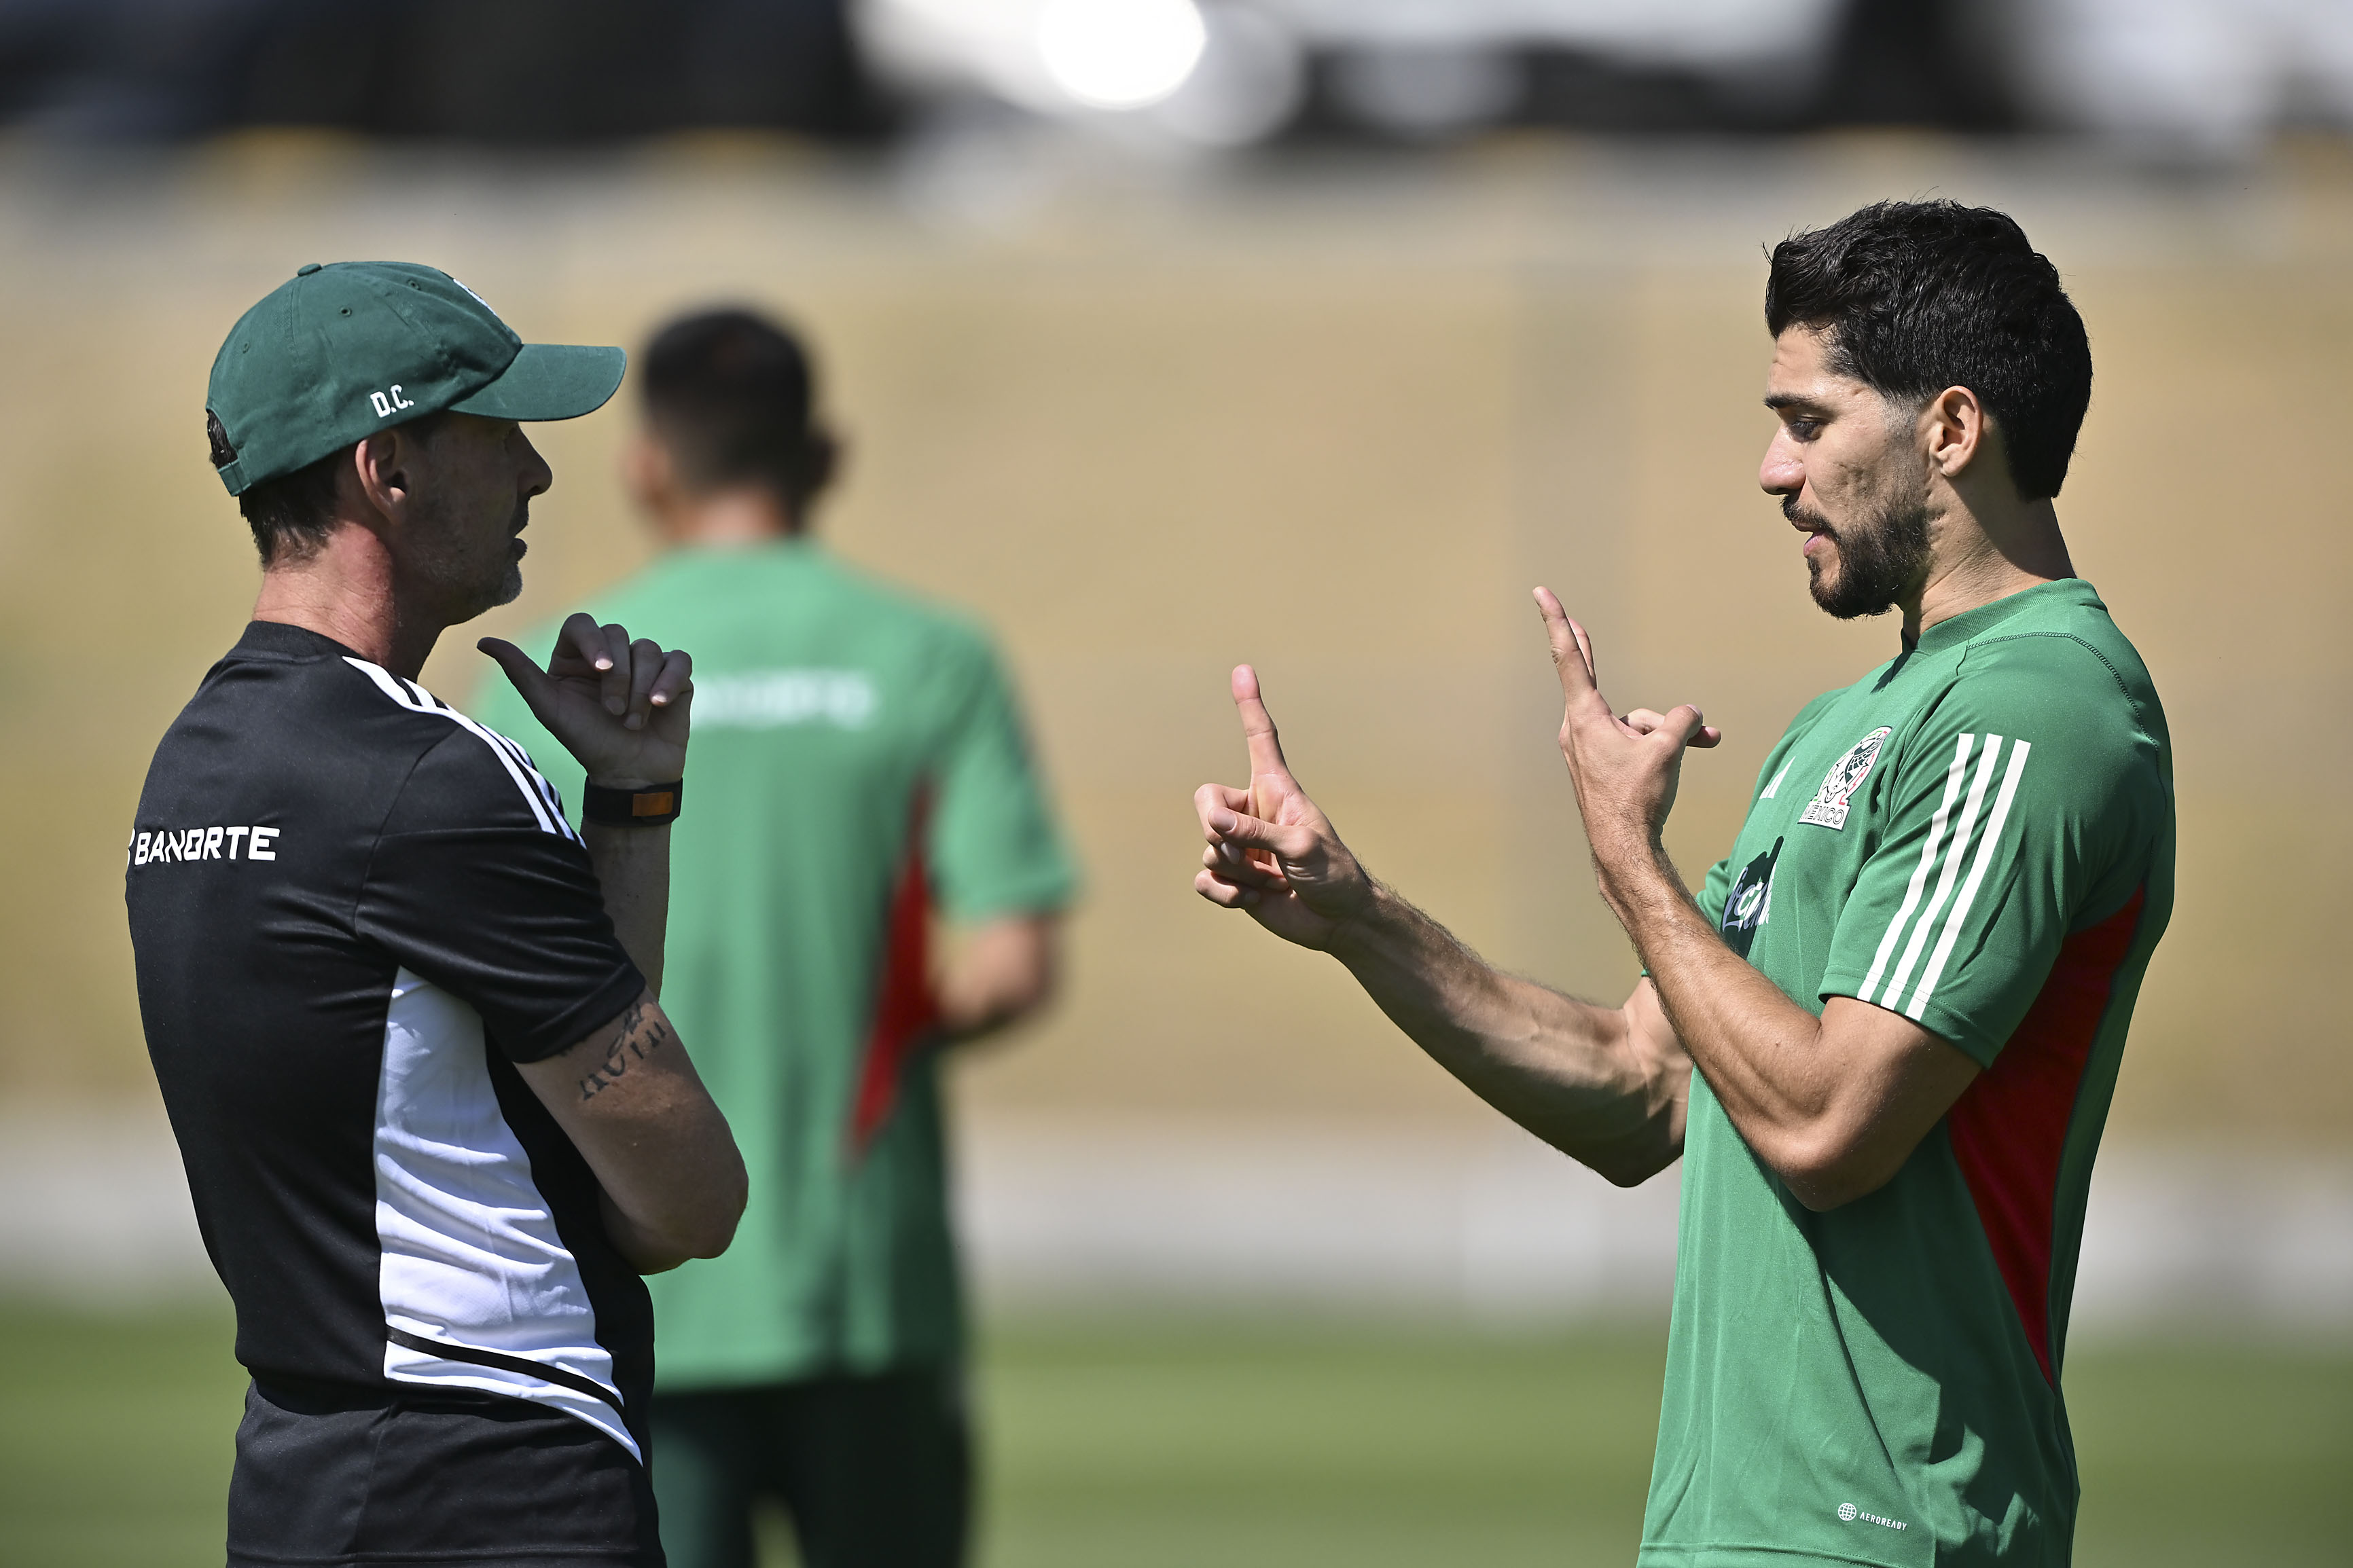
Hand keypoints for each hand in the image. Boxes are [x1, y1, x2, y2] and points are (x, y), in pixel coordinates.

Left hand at [479, 614, 692, 787]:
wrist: (628, 775)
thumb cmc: (586, 742)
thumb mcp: (549, 709)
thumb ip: (520, 673)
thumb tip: (483, 641)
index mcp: (577, 657)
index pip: (582, 624)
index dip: (594, 641)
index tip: (602, 669)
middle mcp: (611, 655)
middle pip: (619, 635)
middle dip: (618, 677)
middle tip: (612, 712)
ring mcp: (645, 664)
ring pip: (649, 650)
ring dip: (641, 689)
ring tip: (633, 722)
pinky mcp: (675, 676)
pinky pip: (679, 660)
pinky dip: (670, 682)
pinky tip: (660, 705)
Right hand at [1192, 664, 1371, 949]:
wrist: (1338, 921)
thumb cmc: (1333, 874)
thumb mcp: (1301, 848)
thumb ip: (1256, 833)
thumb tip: (1212, 824)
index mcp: (1276, 791)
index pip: (1260, 740)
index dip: (1250, 706)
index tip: (1243, 670)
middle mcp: (1253, 814)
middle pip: (1206, 801)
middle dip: (1216, 828)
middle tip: (1246, 851)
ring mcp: (1241, 847)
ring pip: (1207, 847)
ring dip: (1236, 870)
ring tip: (1270, 881)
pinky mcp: (1233, 880)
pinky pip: (1204, 878)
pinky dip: (1223, 892)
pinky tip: (1252, 900)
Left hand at [1534, 588, 1718, 877]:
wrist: (1623, 847)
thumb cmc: (1637, 797)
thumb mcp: (1667, 749)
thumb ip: (1681, 721)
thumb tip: (1691, 715)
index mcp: (1586, 717)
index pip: (1569, 658)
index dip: (1558, 622)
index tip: (1541, 594)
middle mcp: (1579, 729)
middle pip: (1594, 681)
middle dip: (1588, 650)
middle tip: (1569, 620)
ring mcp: (1588, 749)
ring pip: (1633, 722)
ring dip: (1665, 732)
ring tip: (1696, 746)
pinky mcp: (1600, 766)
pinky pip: (1633, 743)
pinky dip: (1658, 747)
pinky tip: (1690, 750)